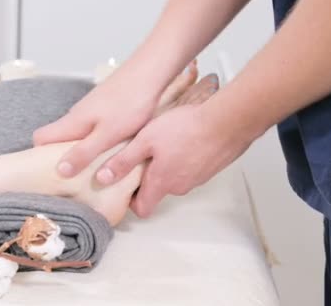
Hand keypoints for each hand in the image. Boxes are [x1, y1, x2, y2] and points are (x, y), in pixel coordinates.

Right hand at [33, 73, 160, 178]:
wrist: (150, 71)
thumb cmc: (130, 102)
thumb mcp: (107, 134)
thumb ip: (84, 152)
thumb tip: (59, 170)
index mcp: (73, 122)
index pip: (40, 138)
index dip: (40, 156)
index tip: (50, 172)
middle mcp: (77, 115)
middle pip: (57, 137)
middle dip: (62, 157)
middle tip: (76, 178)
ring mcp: (91, 110)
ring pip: (77, 133)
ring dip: (82, 150)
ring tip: (97, 168)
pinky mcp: (105, 107)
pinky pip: (92, 128)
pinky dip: (97, 141)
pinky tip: (114, 148)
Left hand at [102, 104, 251, 216]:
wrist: (227, 121)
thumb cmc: (186, 128)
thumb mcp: (145, 140)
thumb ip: (123, 161)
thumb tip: (103, 179)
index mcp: (162, 183)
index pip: (143, 209)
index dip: (131, 201)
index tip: (125, 186)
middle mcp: (181, 186)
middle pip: (158, 191)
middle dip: (148, 177)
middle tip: (141, 155)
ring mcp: (198, 178)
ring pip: (175, 178)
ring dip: (167, 165)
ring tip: (162, 143)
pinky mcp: (210, 167)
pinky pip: (191, 168)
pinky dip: (184, 158)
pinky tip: (182, 138)